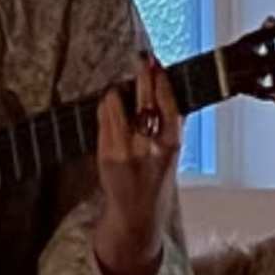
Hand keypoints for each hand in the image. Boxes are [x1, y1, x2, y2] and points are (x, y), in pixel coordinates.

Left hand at [92, 52, 179, 274]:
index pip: (169, 106)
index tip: (158, 66)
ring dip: (120, 90)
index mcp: (171, 147)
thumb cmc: (155, 182)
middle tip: (143, 59)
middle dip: (143, 75)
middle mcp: (148, 148)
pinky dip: (107, 106)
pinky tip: (111, 104)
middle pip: (145, 100)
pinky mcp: (105, 154)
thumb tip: (166, 89)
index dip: (163, 83)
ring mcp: (124, 151)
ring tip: (123, 88)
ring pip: (117, 104)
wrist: (136, 216)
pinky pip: (103, 118)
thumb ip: (170, 127)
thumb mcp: (171, 156)